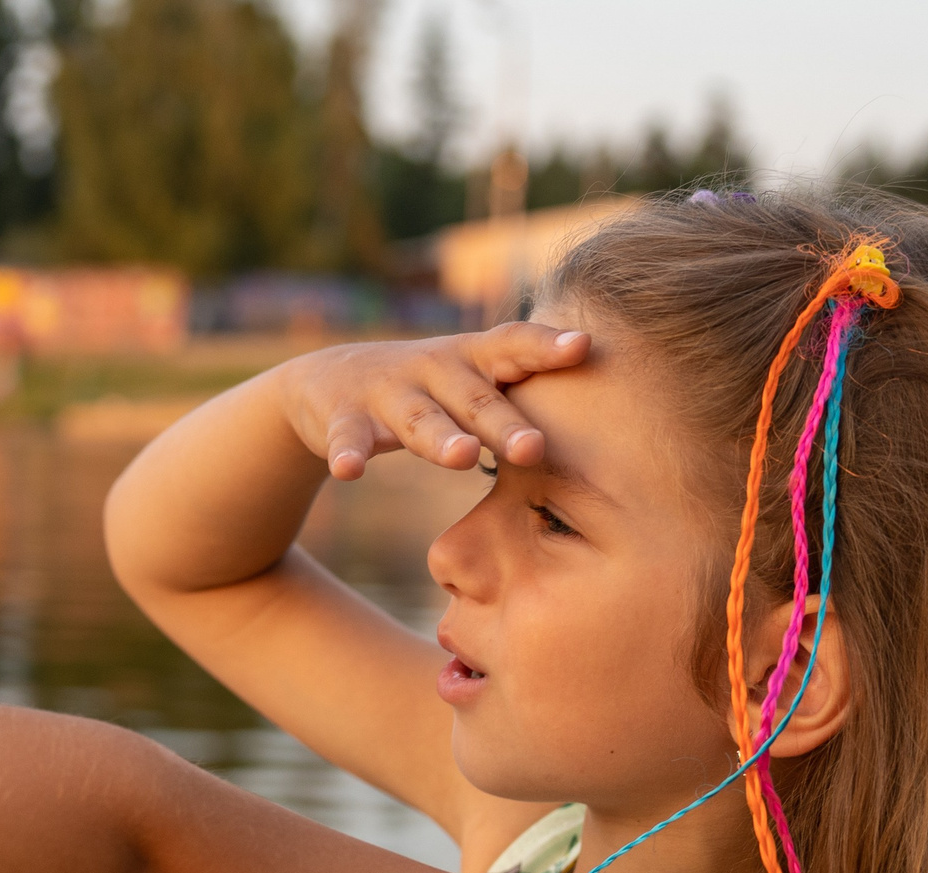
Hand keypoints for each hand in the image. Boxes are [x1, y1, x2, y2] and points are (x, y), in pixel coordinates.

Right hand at [276, 322, 588, 480]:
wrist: (325, 381)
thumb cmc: (424, 389)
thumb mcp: (470, 382)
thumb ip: (515, 395)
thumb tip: (602, 429)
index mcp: (470, 359)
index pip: (512, 346)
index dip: (546, 346)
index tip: (583, 347)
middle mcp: (432, 369)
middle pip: (474, 398)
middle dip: (504, 423)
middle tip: (535, 448)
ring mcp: (386, 392)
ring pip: (418, 419)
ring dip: (441, 438)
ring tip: (464, 457)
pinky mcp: (342, 418)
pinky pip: (347, 439)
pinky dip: (347, 453)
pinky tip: (349, 472)